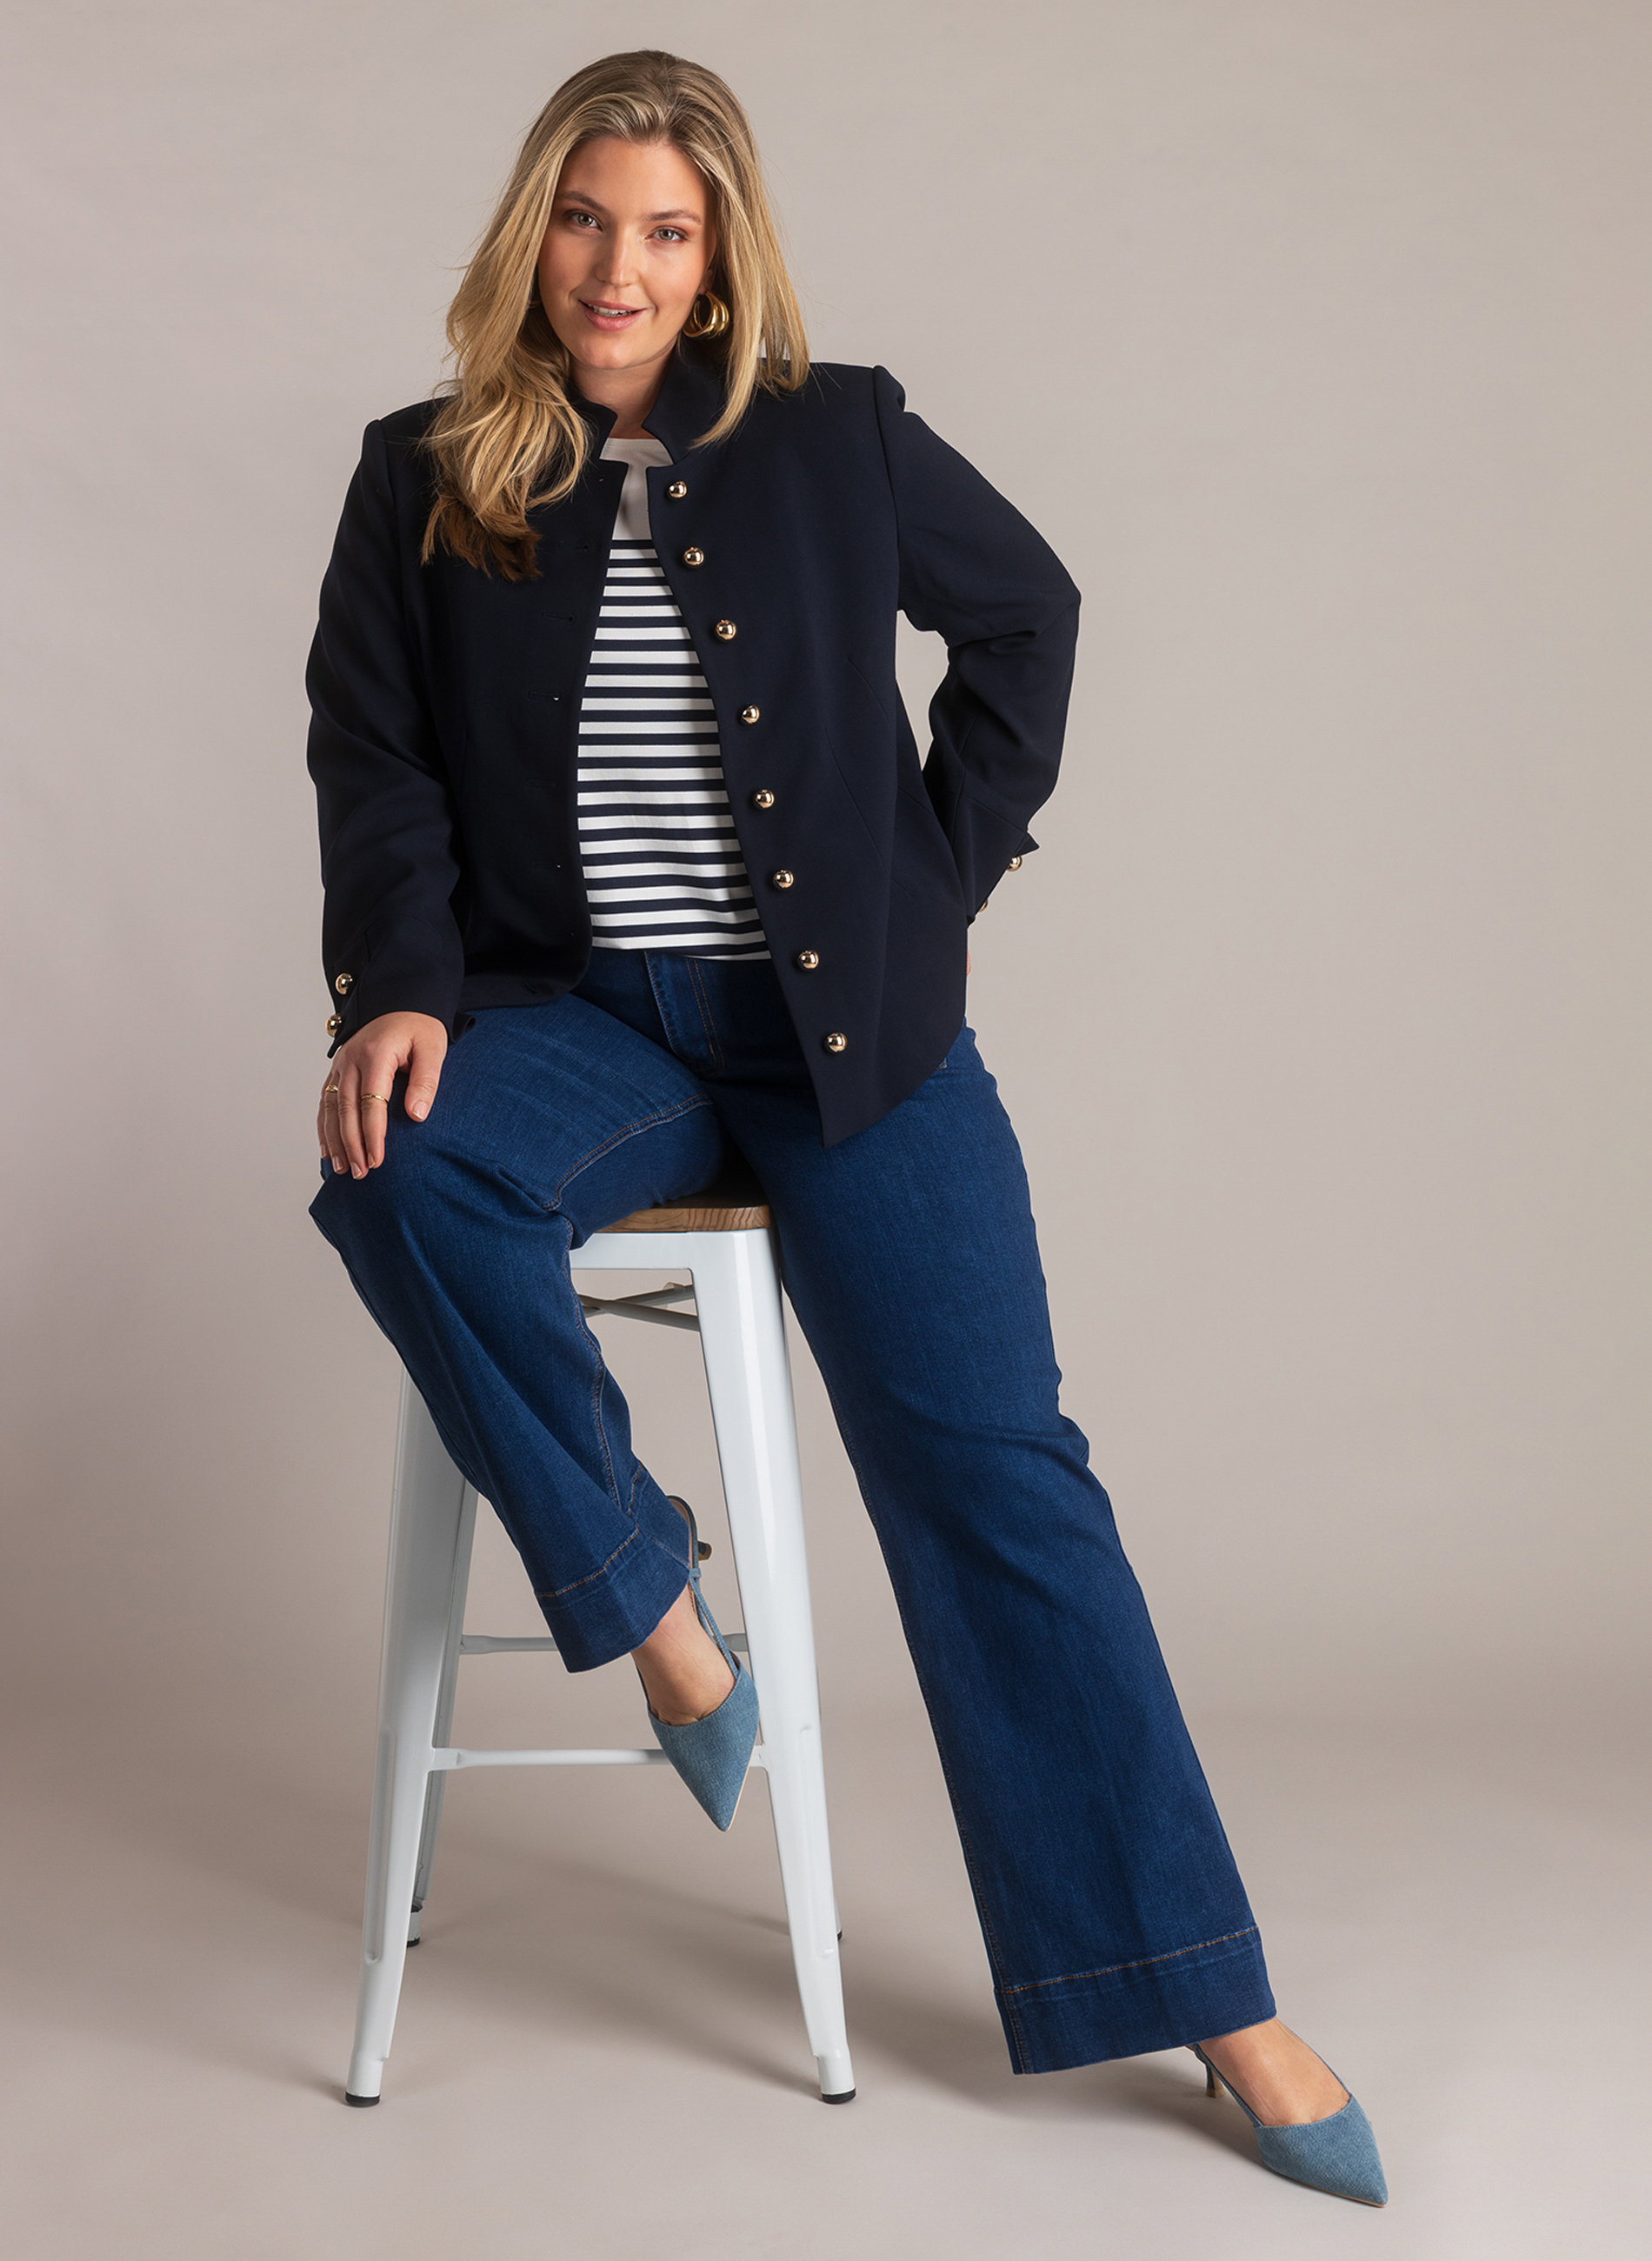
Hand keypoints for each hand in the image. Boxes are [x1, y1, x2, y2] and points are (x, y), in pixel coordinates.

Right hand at [318, 1011, 448, 1179]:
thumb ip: (426, 1081)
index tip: (378, 1160)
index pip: (371, 1102)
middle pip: (347, 1109)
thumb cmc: (420, 1027)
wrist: (402, 1002)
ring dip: (335, 1140)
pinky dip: (324, 1127)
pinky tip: (327, 1149)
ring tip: (342, 1169)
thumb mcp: (432, 1049)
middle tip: (361, 1173)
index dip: (373, 1134)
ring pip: (331, 1108)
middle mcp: (351, 1059)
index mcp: (376, 1054)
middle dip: (352, 1145)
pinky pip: (325, 1100)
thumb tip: (417, 1115)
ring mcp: (340, 1064)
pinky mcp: (337, 1069)